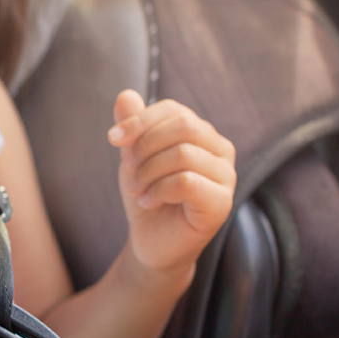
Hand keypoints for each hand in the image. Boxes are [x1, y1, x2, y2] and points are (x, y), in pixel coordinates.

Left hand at [106, 90, 236, 275]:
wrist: (152, 242)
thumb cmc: (148, 196)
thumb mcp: (134, 157)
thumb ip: (132, 127)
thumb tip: (125, 95)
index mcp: (202, 133)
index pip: (174, 110)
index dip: (140, 120)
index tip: (112, 138)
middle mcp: (220, 149)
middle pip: (183, 126)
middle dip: (144, 145)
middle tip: (127, 169)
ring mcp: (226, 176)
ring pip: (182, 154)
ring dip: (148, 172)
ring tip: (136, 189)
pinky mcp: (222, 202)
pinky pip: (186, 181)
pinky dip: (158, 190)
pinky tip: (148, 201)